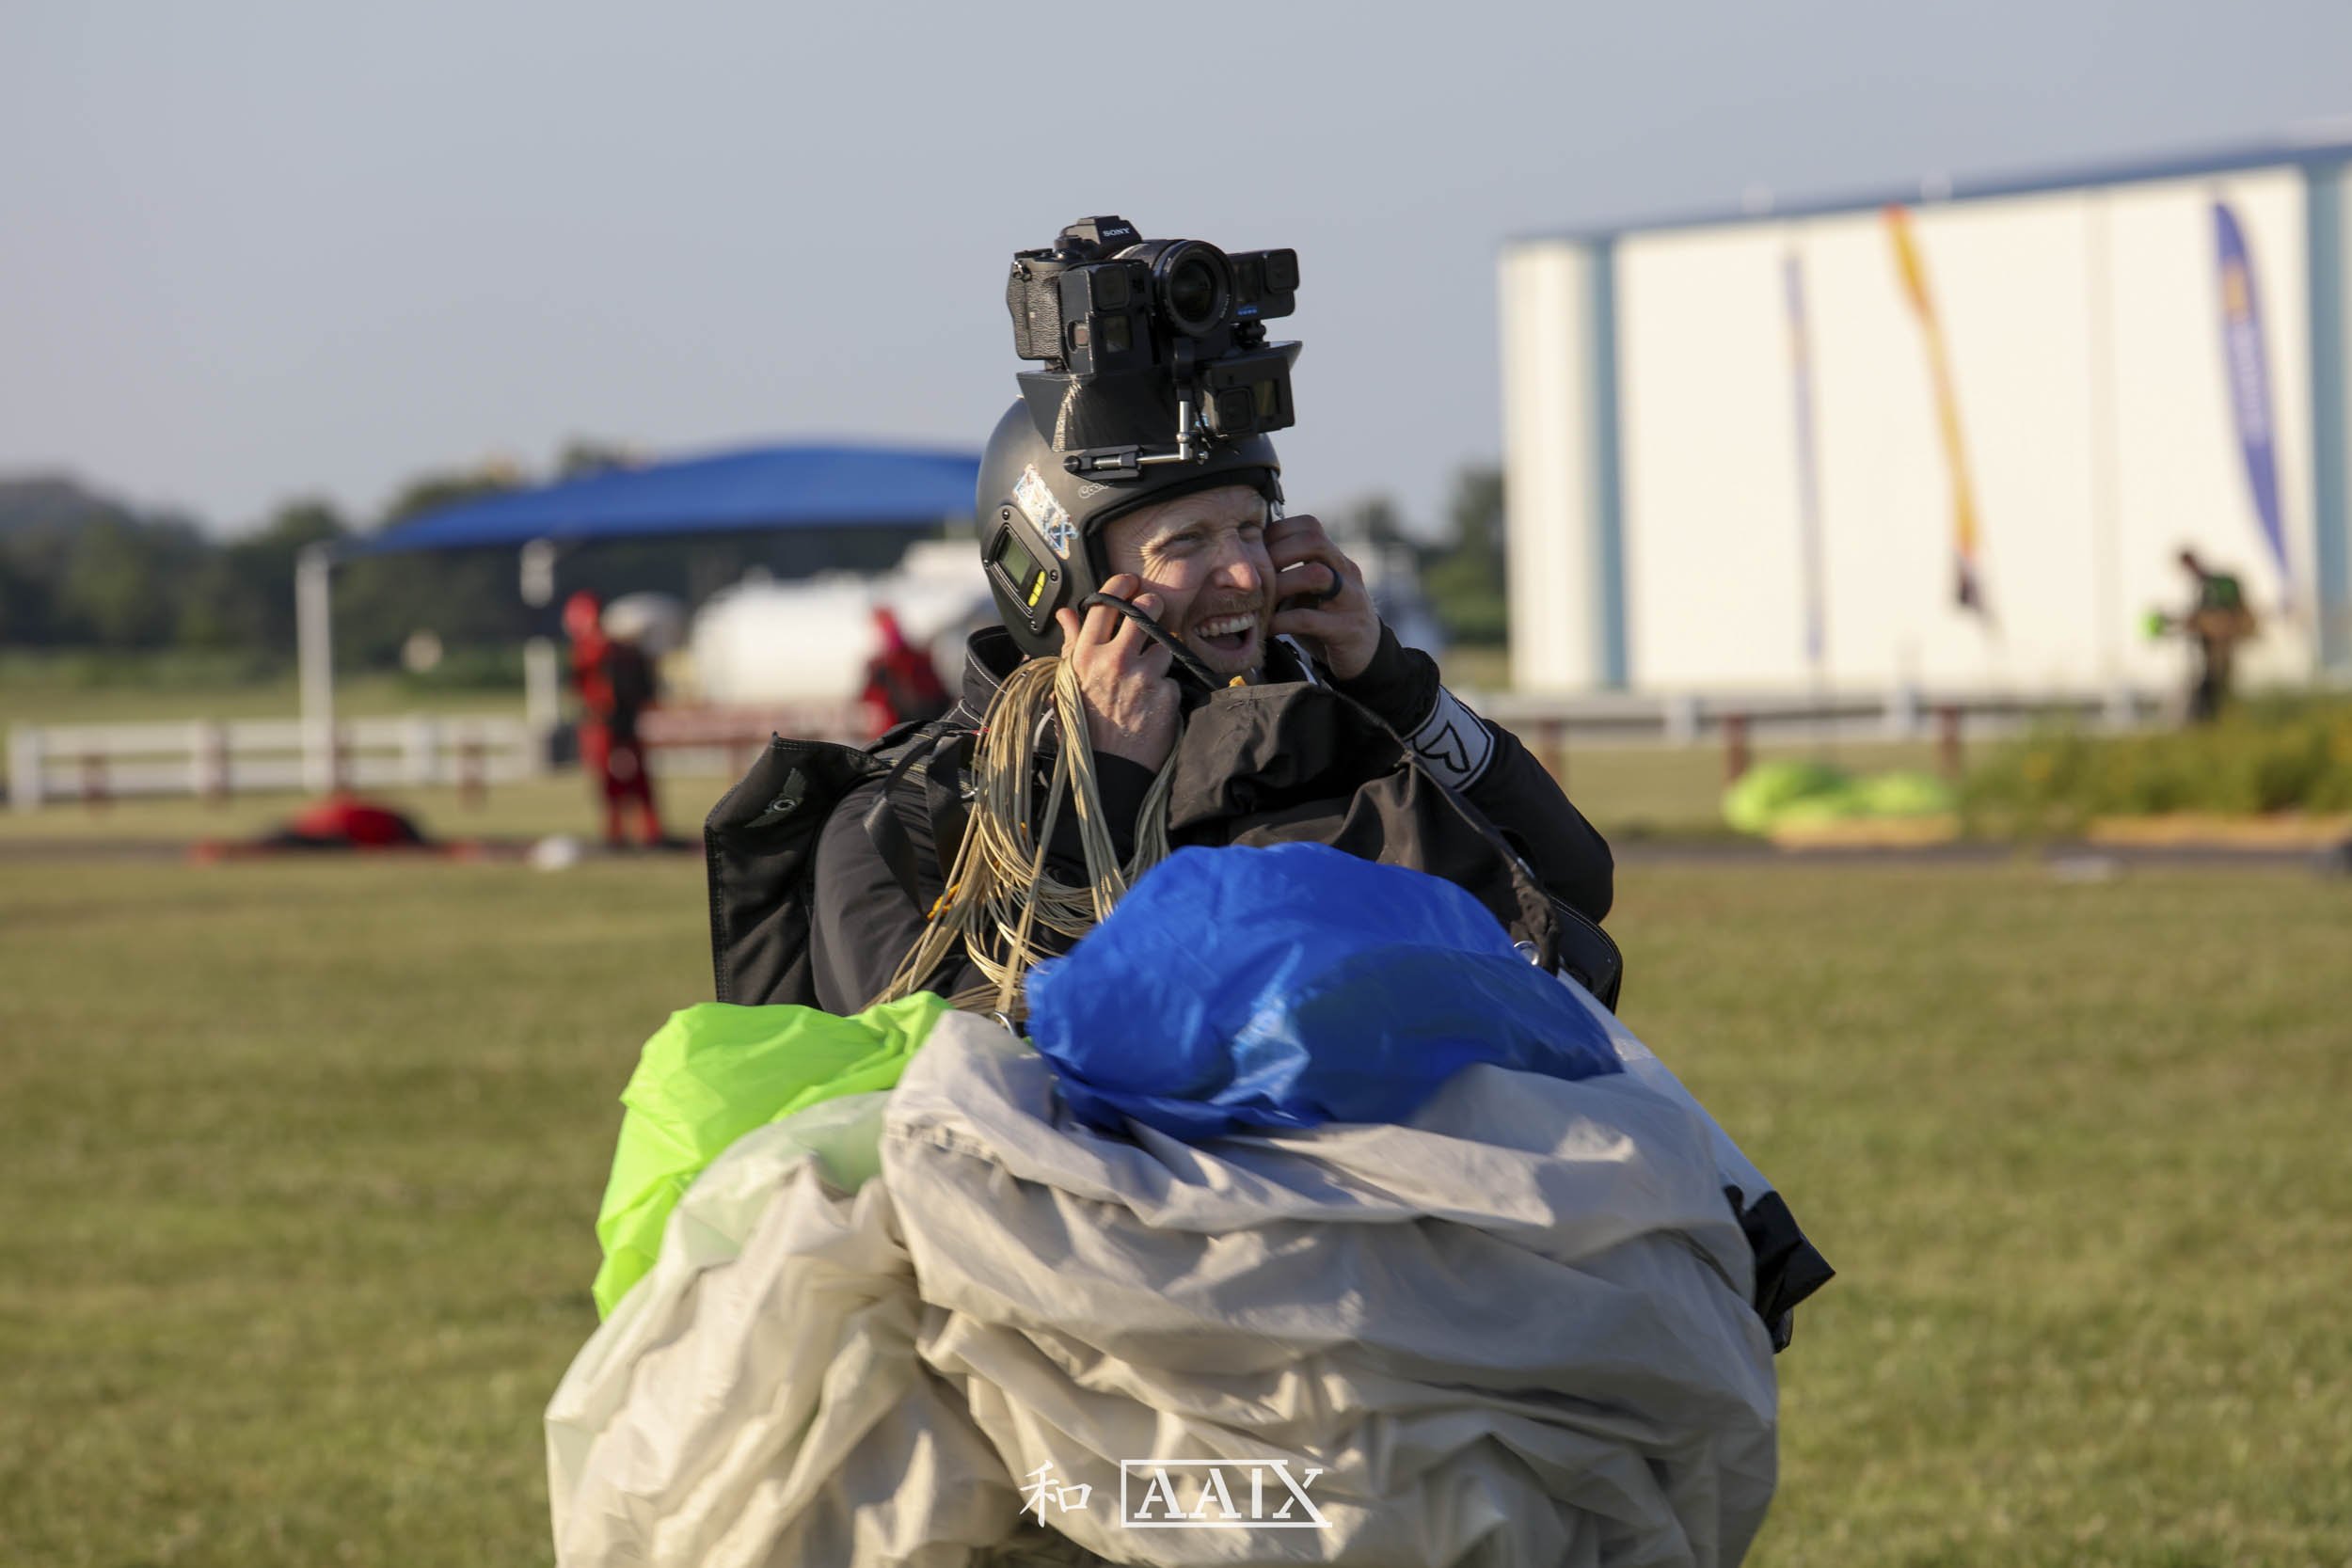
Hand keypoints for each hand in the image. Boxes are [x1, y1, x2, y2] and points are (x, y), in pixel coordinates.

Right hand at [1054, 573, 1180, 770]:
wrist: (1106, 770)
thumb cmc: (1083, 725)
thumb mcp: (1068, 682)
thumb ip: (1072, 644)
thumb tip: (1065, 615)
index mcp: (1086, 654)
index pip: (1108, 601)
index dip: (1123, 584)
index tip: (1131, 583)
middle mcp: (1116, 660)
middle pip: (1147, 609)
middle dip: (1154, 606)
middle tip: (1153, 614)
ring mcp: (1144, 677)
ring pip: (1164, 644)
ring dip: (1159, 654)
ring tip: (1146, 675)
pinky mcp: (1167, 695)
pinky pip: (1172, 679)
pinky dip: (1164, 688)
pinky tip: (1151, 704)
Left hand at [1266, 512, 1379, 679]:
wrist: (1367, 655)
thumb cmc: (1327, 619)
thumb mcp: (1310, 591)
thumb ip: (1290, 573)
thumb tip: (1247, 561)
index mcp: (1335, 559)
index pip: (1310, 526)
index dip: (1278, 532)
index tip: (1256, 551)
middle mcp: (1346, 572)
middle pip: (1314, 541)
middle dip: (1278, 553)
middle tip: (1257, 574)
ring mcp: (1350, 599)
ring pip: (1316, 575)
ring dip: (1280, 585)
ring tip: (1261, 600)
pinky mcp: (1345, 629)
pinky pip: (1308, 619)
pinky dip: (1281, 621)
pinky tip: (1268, 628)